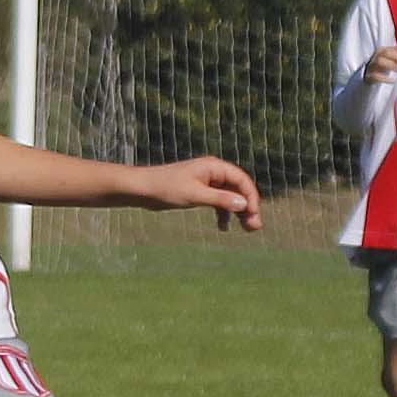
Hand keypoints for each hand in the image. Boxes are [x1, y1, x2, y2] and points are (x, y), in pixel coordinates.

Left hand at [138, 156, 261, 231]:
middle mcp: (213, 172)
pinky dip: (223, 214)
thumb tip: (244, 205)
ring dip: (238, 212)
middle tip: (254, 227)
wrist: (142, 189)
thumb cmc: (166, 188)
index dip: (251, 197)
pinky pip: (218, 202)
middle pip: (239, 189)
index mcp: (214, 167)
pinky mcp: (200, 192)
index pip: (242, 180)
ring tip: (246, 229)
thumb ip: (220, 199)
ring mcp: (207, 182)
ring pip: (230, 197)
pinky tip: (223, 227)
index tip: (253, 215)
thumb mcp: (195, 195)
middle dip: (247, 207)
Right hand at [362, 43, 396, 82]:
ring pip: (379, 61)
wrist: (366, 80)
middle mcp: (374, 58)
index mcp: (378, 53)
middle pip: (384, 52)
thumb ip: (395, 59)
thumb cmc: (378, 71)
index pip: (389, 48)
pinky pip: (376, 76)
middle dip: (396, 56)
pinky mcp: (369, 77)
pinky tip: (392, 81)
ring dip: (392, 65)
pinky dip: (386, 78)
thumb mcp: (386, 62)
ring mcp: (371, 67)